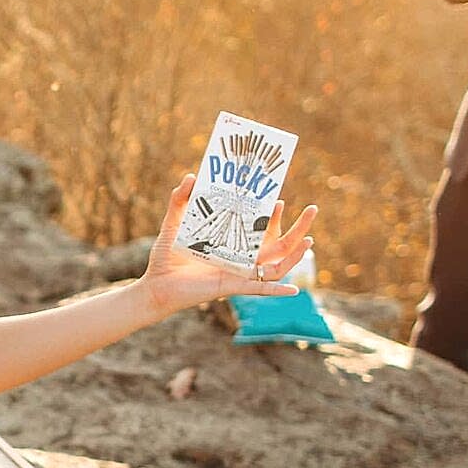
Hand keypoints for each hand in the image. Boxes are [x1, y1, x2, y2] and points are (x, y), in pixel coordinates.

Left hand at [139, 176, 318, 317]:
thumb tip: (190, 176)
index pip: (260, 227)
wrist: (155, 284)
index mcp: (231, 242)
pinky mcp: (232, 286)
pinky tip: (294, 291)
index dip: (273, 215)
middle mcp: (239, 257)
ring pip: (277, 266)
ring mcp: (239, 272)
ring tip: (309, 239)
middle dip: (298, 228)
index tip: (278, 198)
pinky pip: (260, 289)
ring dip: (296, 255)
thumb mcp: (174, 223)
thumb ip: (180, 200)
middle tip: (312, 210)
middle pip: (278, 244)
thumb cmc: (166, 257)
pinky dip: (278, 291)